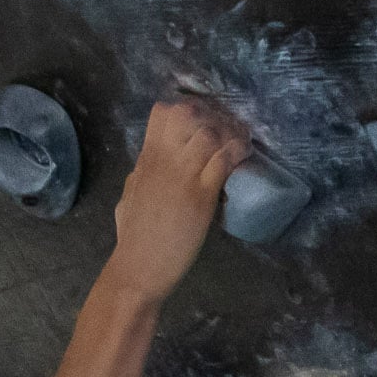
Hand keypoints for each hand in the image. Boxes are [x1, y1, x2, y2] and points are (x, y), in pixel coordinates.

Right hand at [111, 100, 248, 306]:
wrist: (139, 267)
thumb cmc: (133, 238)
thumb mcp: (131, 194)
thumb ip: (141, 174)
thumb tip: (146, 165)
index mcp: (147, 158)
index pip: (164, 112)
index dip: (188, 109)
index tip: (204, 121)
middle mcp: (164, 159)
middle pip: (188, 112)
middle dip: (213, 115)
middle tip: (229, 128)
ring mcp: (182, 175)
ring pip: (208, 132)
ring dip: (229, 132)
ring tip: (241, 140)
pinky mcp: (200, 196)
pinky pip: (223, 160)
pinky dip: (237, 151)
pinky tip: (245, 153)